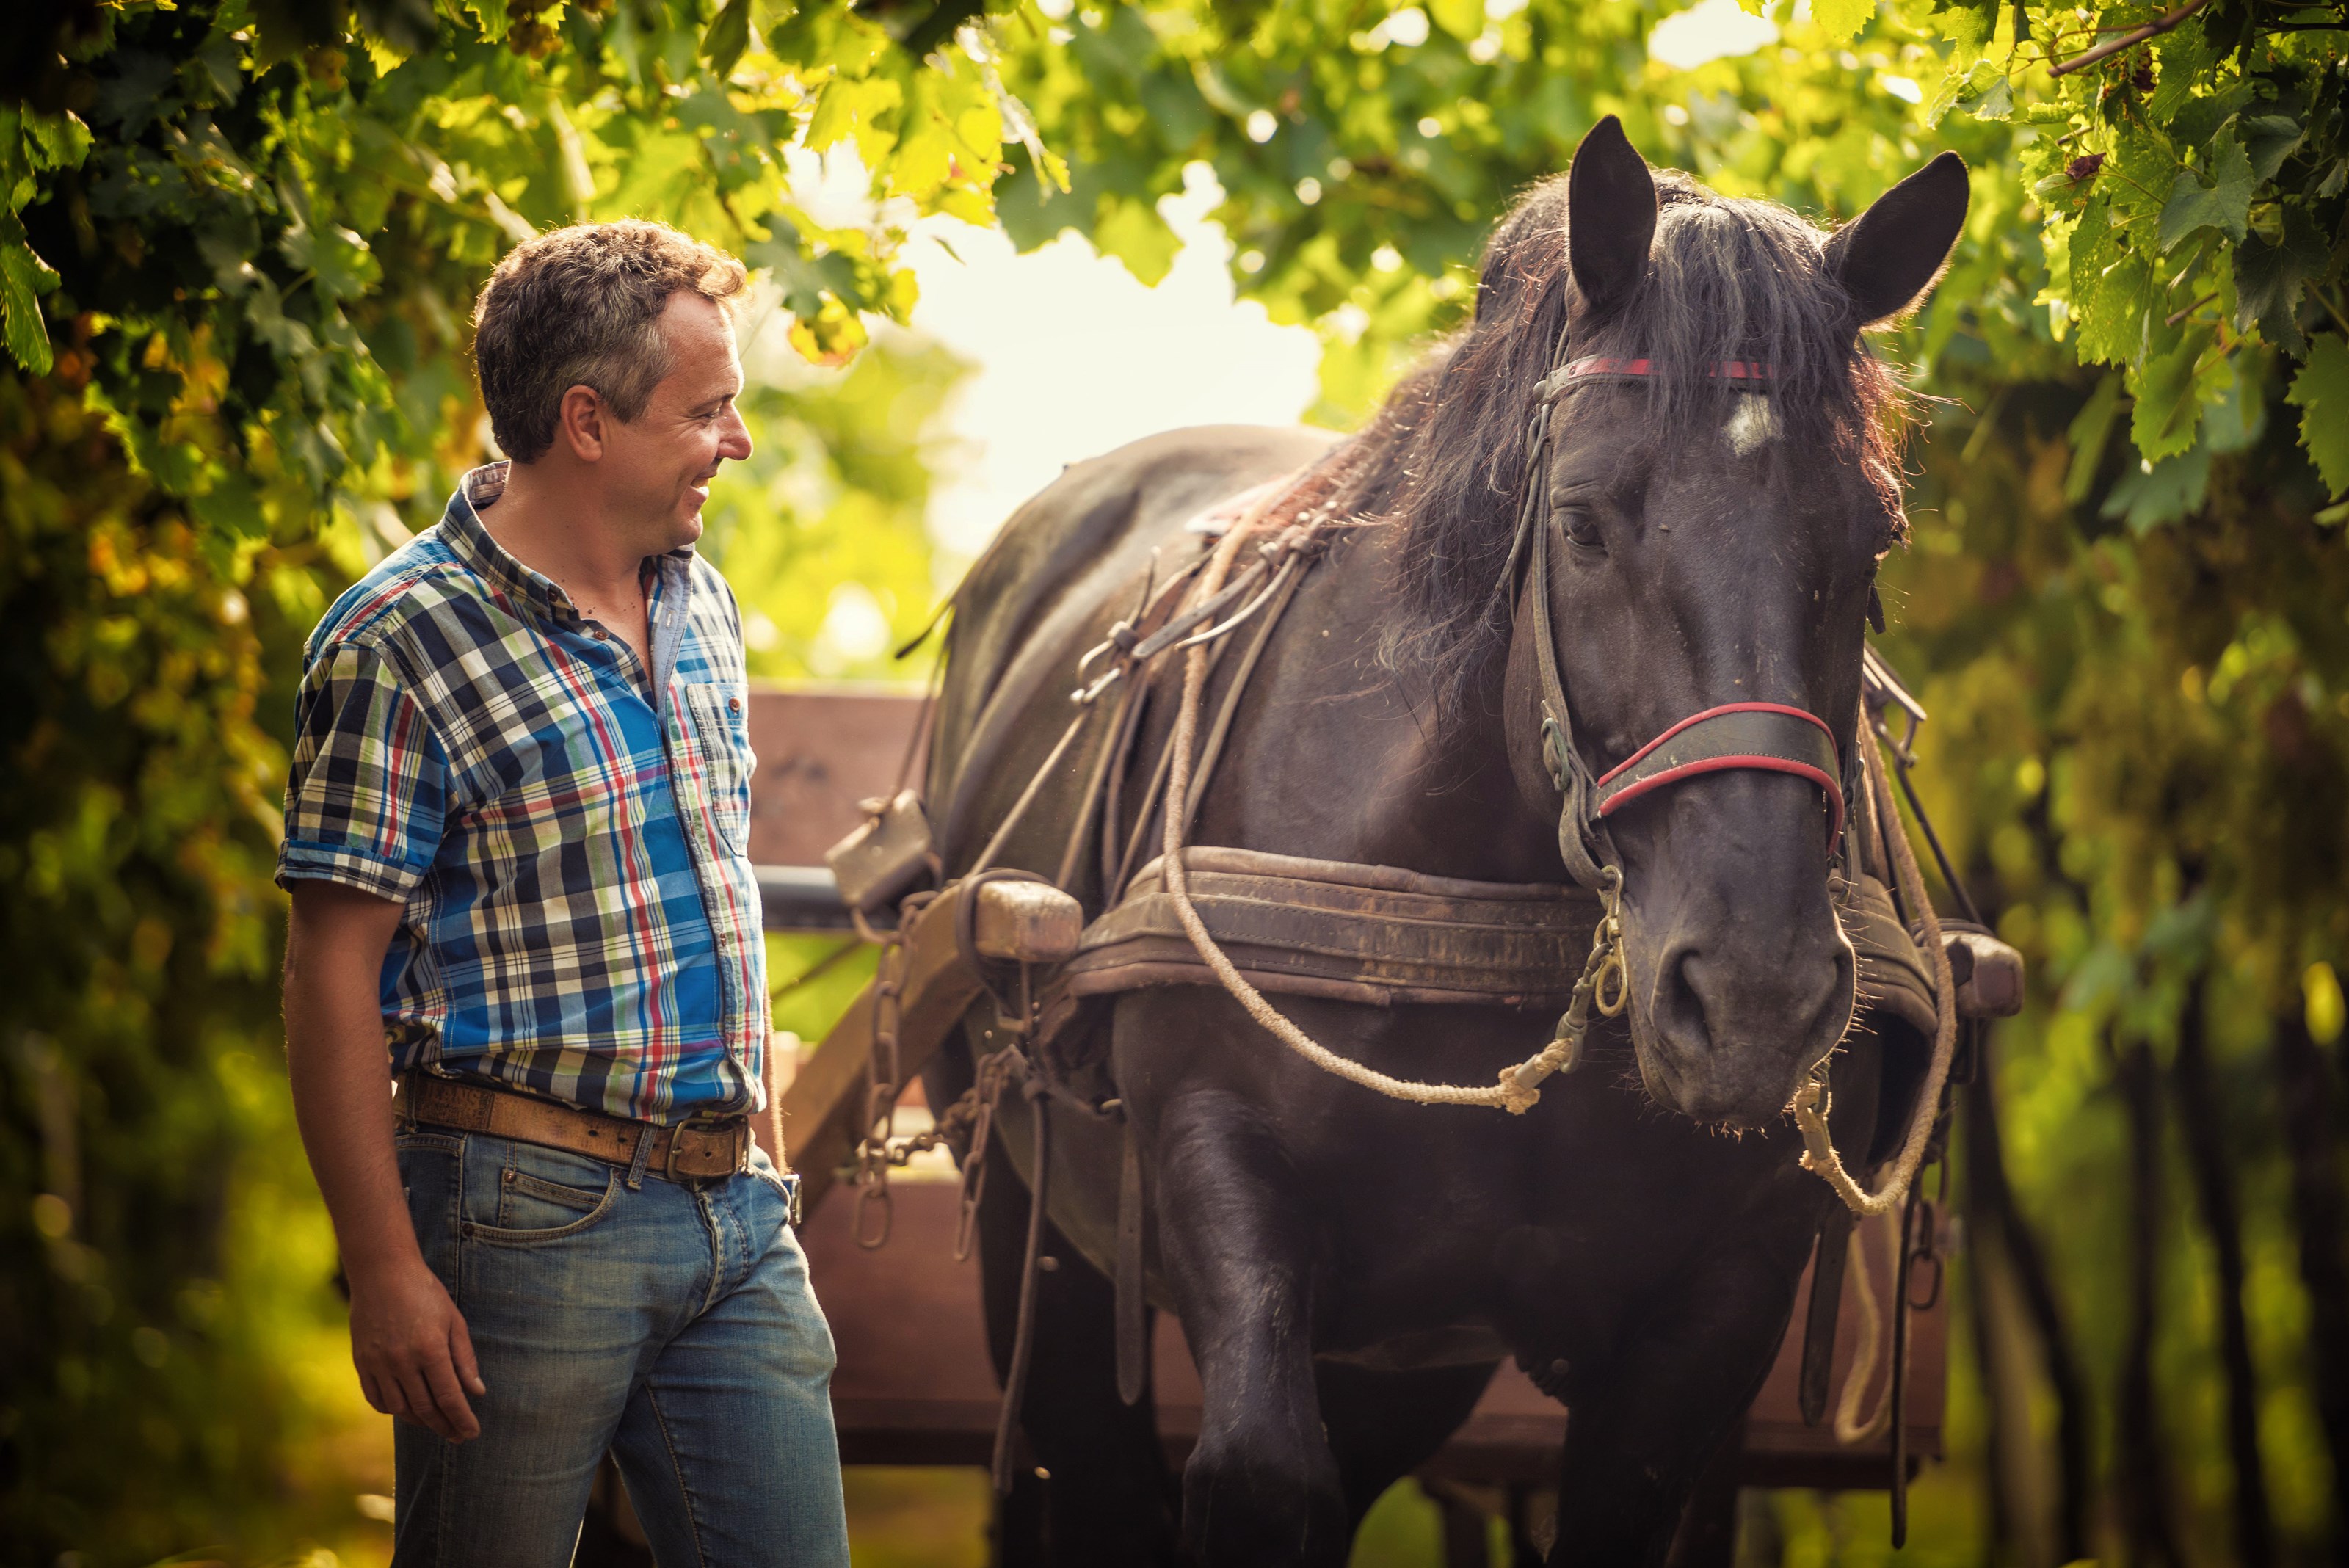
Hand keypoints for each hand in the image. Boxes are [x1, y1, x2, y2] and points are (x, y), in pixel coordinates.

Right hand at [348, 1256, 485, 1442]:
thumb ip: (464, 1359)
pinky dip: (392, 1409)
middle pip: (425, 1408)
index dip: (462, 1419)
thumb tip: (477, 1393)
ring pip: (400, 1408)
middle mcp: (402, 1361)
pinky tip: (406, 1409)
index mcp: (430, 1349)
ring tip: (436, 1423)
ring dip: (420, 1421)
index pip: (449, 1397)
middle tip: (458, 1436)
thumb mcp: (454, 1321)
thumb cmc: (425, 1293)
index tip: (472, 1433)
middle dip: (445, 1426)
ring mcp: (378, 1364)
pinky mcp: (361, 1363)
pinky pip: (376, 1398)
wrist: (382, 1273)